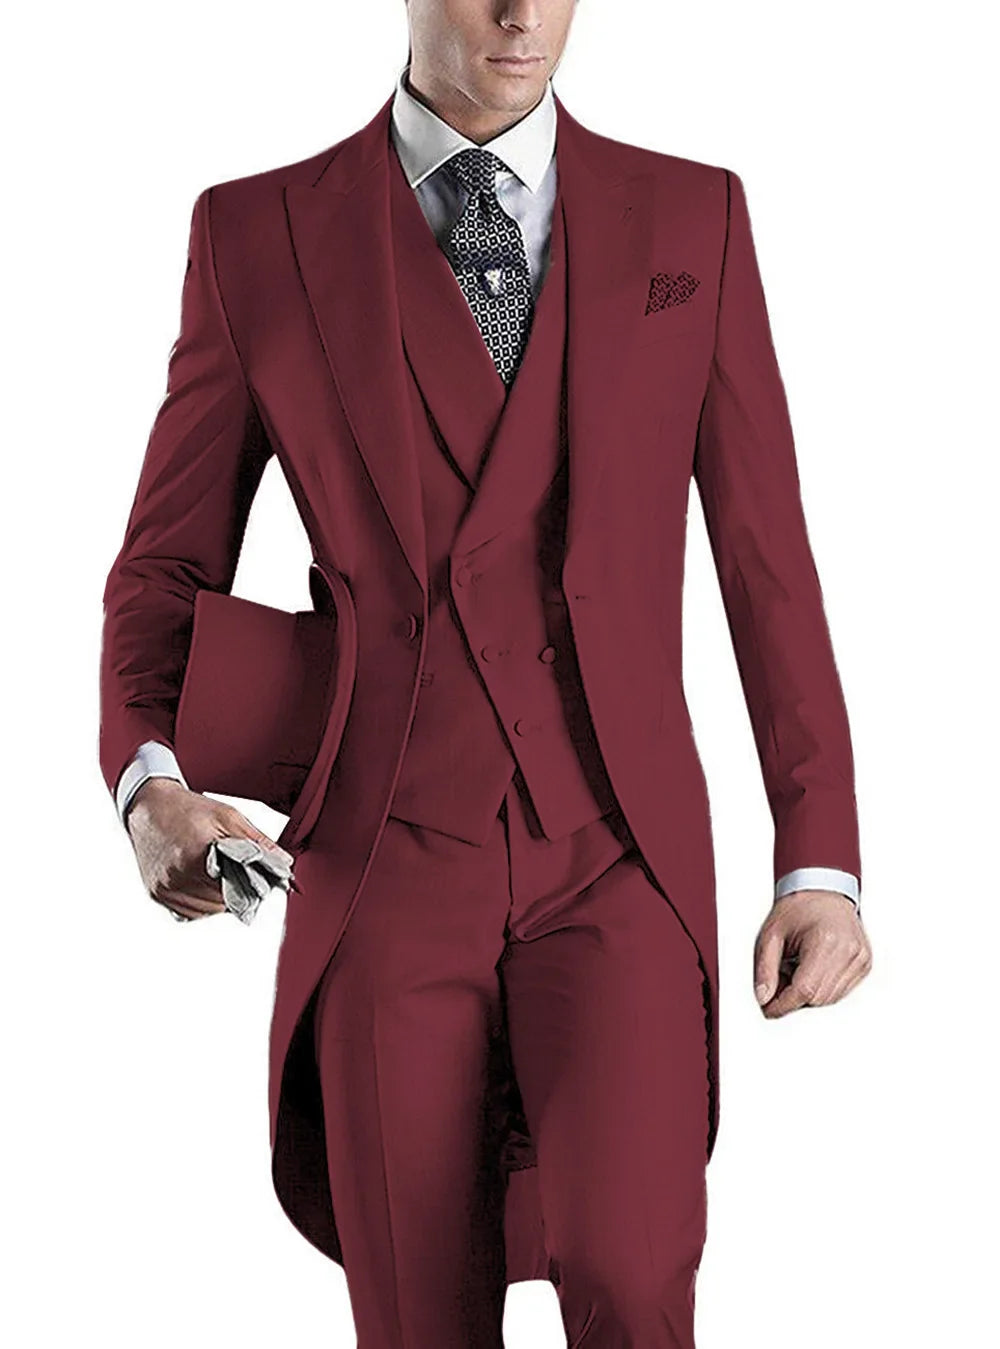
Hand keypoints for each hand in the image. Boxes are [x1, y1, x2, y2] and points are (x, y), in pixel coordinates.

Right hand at [125, 777, 291, 921]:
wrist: (148, 806)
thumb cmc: (187, 809)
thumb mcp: (227, 816)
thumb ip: (256, 842)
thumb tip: (282, 863)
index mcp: (196, 854)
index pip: (238, 886)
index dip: (253, 884)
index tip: (261, 880)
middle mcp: (177, 875)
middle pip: (224, 901)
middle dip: (238, 890)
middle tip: (242, 874)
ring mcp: (165, 887)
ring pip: (209, 910)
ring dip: (221, 899)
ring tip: (222, 876)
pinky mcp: (157, 894)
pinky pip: (190, 912)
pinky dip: (203, 903)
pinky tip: (206, 883)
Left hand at [753, 890, 871, 1018]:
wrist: (822, 891)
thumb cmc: (798, 908)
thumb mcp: (771, 935)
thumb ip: (764, 969)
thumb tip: (763, 998)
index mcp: (826, 941)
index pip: (804, 990)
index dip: (783, 1004)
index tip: (769, 1008)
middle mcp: (849, 951)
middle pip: (818, 998)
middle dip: (794, 997)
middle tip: (780, 977)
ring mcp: (861, 958)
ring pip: (830, 999)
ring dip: (809, 994)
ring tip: (797, 967)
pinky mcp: (865, 964)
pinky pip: (841, 991)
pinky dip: (823, 988)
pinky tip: (812, 968)